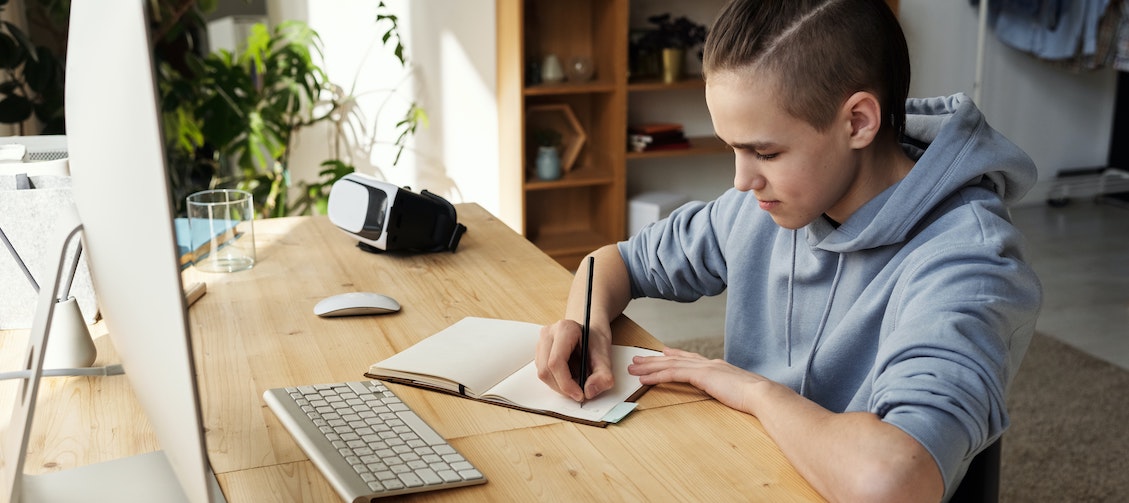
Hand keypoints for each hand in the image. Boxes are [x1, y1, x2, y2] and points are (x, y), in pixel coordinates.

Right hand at [536, 319, 613, 401]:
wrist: (590, 333)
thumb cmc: (595, 341)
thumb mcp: (605, 355)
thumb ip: (603, 375)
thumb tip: (589, 392)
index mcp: (564, 329)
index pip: (556, 362)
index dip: (566, 383)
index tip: (580, 395)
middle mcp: (548, 334)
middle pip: (546, 370)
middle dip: (563, 388)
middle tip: (579, 393)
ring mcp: (541, 343)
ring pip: (542, 374)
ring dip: (559, 386)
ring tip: (576, 382)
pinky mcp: (539, 353)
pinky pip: (543, 374)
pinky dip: (556, 382)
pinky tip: (569, 377)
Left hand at [628, 347, 769, 411]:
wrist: (763, 394)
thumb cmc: (755, 398)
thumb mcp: (739, 392)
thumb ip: (730, 390)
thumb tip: (729, 394)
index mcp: (718, 367)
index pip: (691, 359)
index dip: (675, 355)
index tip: (663, 352)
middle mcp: (709, 363)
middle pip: (675, 359)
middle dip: (654, 360)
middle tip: (638, 359)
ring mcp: (705, 367)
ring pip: (670, 365)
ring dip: (649, 366)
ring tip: (633, 368)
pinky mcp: (700, 375)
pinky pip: (672, 374)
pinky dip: (656, 376)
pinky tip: (644, 379)